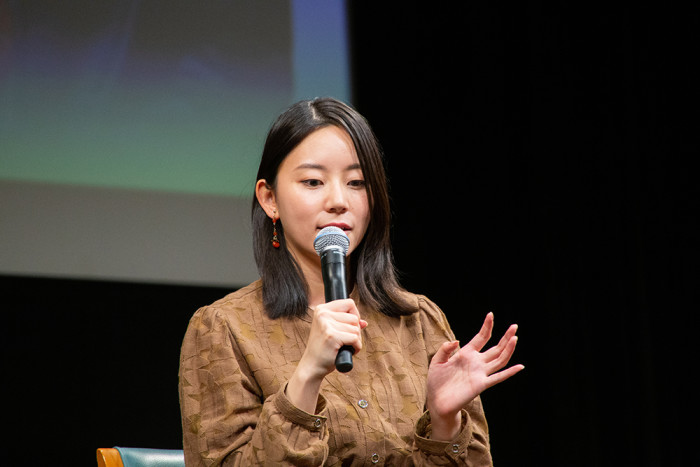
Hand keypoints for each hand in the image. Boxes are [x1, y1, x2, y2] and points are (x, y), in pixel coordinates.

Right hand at [301, 299, 367, 377]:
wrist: (312, 365)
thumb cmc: (323, 349)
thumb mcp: (333, 331)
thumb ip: (347, 323)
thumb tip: (364, 322)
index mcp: (321, 309)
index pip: (349, 303)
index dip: (355, 315)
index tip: (349, 326)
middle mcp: (322, 314)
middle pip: (354, 317)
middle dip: (355, 331)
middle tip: (344, 340)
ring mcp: (326, 324)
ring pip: (356, 329)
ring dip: (355, 340)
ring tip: (343, 346)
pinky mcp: (332, 336)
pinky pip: (355, 339)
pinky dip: (356, 347)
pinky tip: (347, 351)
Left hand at [426, 312, 522, 438]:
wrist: (437, 402)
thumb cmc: (436, 382)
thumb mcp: (436, 361)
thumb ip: (445, 349)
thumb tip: (457, 341)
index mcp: (466, 354)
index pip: (481, 337)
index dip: (487, 326)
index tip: (491, 314)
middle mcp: (476, 362)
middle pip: (495, 347)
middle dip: (505, 336)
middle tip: (515, 326)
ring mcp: (480, 373)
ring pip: (499, 359)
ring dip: (508, 349)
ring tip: (515, 337)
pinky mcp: (481, 384)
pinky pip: (498, 377)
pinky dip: (509, 372)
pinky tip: (519, 366)